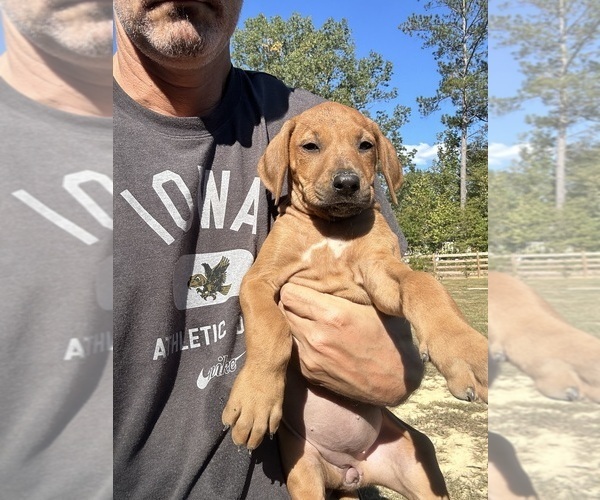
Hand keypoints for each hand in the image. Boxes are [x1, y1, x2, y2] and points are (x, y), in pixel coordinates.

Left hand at [280, 283, 422, 405]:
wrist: (395, 383)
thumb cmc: (390, 338)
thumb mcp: (373, 306)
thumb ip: (344, 291)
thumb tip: (324, 273)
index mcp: (333, 314)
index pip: (289, 293)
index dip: (295, 288)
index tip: (304, 288)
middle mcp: (317, 336)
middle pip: (281, 310)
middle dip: (291, 303)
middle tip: (303, 302)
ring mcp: (310, 357)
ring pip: (284, 329)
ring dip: (292, 322)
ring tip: (307, 319)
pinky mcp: (309, 373)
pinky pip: (292, 348)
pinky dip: (297, 341)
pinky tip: (314, 338)